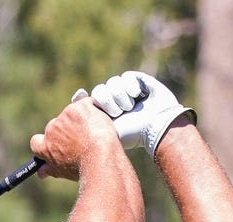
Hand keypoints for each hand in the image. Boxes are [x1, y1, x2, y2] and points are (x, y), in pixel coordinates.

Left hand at [74, 71, 194, 157]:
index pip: (94, 99)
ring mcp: (128, 91)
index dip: (97, 101)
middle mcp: (117, 101)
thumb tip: (77, 94)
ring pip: (113, 83)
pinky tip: (137, 95)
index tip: (98, 107)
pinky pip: (127, 77)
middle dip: (108, 101)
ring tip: (130, 107)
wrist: (156, 128)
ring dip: (120, 95)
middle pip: (101, 90)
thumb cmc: (131, 133)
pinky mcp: (141, 82)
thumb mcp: (104, 129)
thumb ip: (88, 115)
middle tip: (118, 112)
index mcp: (107, 113)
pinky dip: (130, 85)